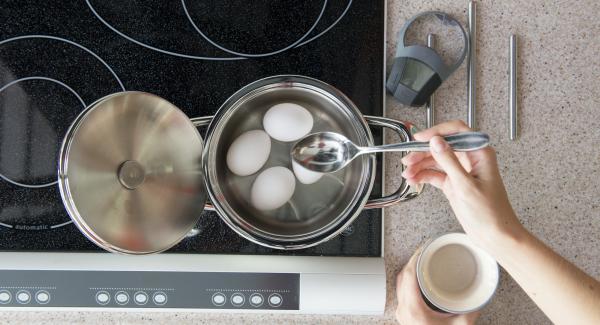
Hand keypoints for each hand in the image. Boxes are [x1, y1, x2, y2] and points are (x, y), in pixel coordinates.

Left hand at [396, 248, 479, 324]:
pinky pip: (402, 292)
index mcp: (413, 309)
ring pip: (400, 283)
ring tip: (422, 261)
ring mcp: (402, 313)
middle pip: (402, 276)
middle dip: (413, 260)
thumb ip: (471, 310)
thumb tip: (479, 295)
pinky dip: (409, 281)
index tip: (423, 248)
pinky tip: (418, 278)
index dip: (415, 258)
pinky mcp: (404, 316)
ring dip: (410, 270)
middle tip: (425, 251)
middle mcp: (404, 310)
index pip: (408, 276)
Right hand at [401, 120, 524, 253]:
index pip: (457, 131)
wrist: (495, 235)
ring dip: (420, 165)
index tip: (420, 138)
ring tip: (407, 173)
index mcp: (479, 154)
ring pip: (436, 160)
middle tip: (408, 159)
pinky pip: (436, 174)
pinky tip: (414, 179)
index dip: (437, 132)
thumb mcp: (465, 185)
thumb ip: (449, 161)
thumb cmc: (489, 213)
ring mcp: (461, 171)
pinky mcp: (454, 184)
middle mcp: (470, 159)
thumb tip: (436, 141)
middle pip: (442, 146)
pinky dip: (424, 176)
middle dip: (423, 151)